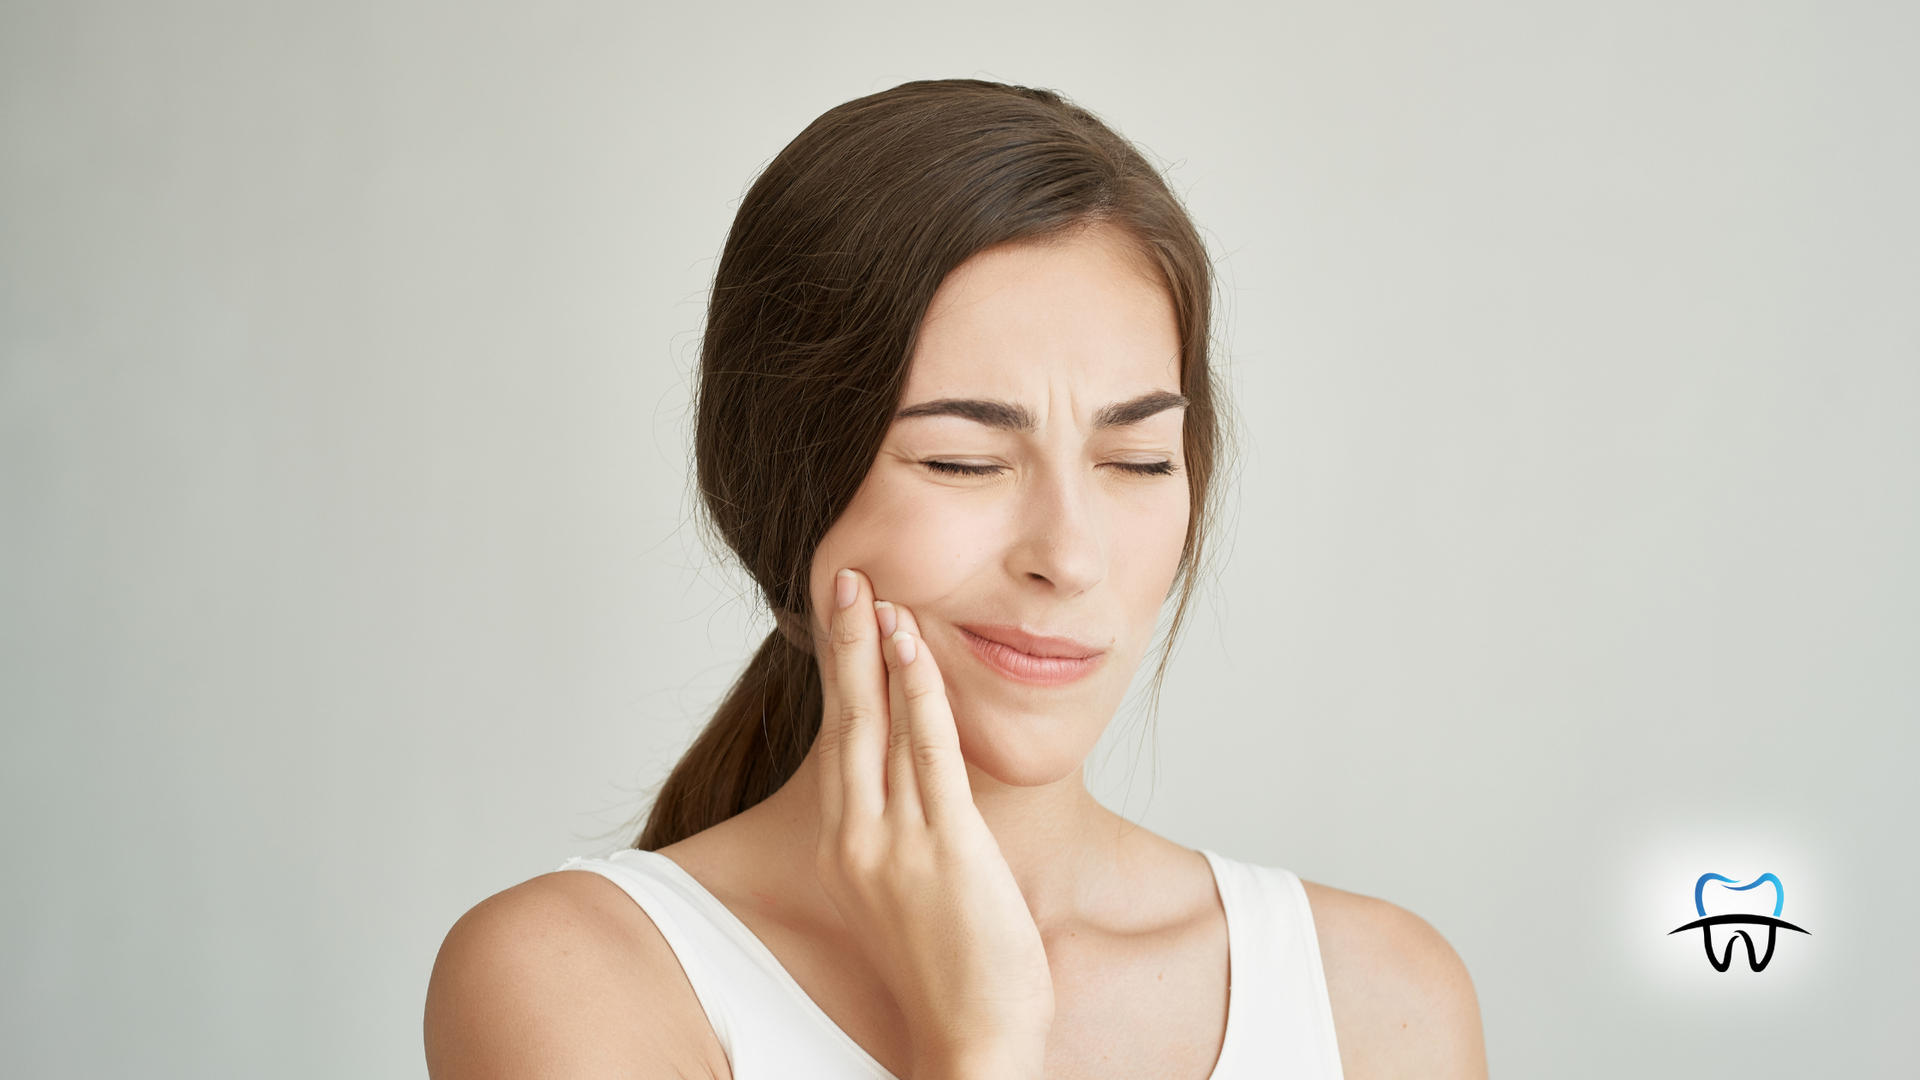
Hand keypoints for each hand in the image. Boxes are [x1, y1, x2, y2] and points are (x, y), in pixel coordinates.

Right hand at [813, 569, 1054, 1079]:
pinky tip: (914, 646)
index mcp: (849, 849)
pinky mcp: (944, 848)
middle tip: (842, 577)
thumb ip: (908, 836)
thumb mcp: (912, 895)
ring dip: (878, 651)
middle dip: (844, 643)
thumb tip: (920, 790)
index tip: (841, 619)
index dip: (841, 675)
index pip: (840, 742)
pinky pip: (928, 753)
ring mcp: (896, 844)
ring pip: (881, 725)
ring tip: (874, 592)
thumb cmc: (951, 976)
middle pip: (847, 720)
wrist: (971, 1045)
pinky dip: (917, 693)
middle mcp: (859, 840)